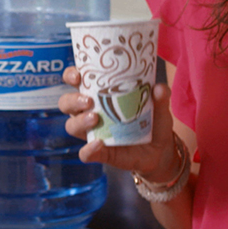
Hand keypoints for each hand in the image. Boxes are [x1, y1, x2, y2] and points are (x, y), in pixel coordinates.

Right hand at [58, 66, 180, 182]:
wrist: (160, 151)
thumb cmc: (153, 121)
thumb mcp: (159, 107)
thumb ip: (160, 97)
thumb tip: (159, 88)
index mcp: (100, 94)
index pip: (76, 81)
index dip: (71, 75)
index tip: (78, 75)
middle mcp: (90, 111)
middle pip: (66, 103)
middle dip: (72, 100)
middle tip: (88, 100)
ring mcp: (93, 133)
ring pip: (72, 126)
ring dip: (80, 121)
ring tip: (95, 118)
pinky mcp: (99, 152)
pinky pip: (85, 153)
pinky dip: (88, 150)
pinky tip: (98, 144)